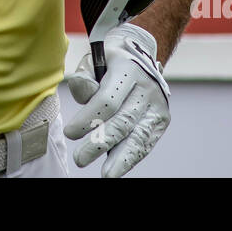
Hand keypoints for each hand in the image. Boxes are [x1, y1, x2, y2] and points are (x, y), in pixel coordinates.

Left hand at [63, 23, 170, 177]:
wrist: (141, 56)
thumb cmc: (109, 62)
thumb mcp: (92, 60)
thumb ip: (84, 79)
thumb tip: (82, 95)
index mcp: (128, 69)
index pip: (108, 99)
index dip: (89, 118)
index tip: (70, 133)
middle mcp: (146, 87)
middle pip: (123, 121)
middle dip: (100, 143)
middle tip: (80, 159)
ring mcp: (157, 105)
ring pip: (139, 136)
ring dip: (122, 158)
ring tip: (107, 175)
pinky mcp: (161, 119)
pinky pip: (146, 142)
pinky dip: (132, 158)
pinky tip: (118, 169)